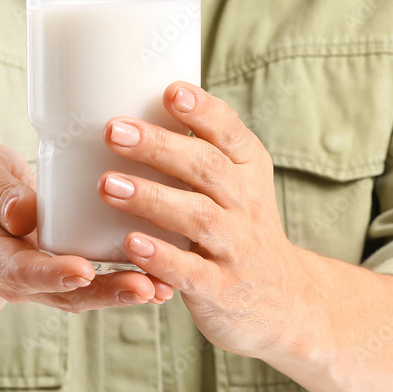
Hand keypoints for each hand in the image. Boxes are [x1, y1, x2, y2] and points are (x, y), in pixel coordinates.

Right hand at [0, 143, 174, 310]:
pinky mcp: (70, 272)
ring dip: (125, 292)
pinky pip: (100, 282)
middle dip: (104, 292)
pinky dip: (131, 279)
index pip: (16, 269)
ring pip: (86, 294)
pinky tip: (166, 278)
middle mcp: (18, 277)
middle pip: (61, 293)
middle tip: (142, 287)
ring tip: (163, 288)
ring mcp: (46, 281)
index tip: (82, 271)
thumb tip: (24, 214)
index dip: (49, 273)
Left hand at [98, 83, 302, 356]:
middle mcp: (246, 203)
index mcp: (248, 169)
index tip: (170, 91)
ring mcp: (236, 247)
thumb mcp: (237, 185)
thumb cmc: (239, 228)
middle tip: (114, 131)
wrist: (283, 299)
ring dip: (151, 198)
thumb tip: (133, 109)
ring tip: (109, 185)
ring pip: (197, 216)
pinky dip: (161, 256)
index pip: (230, 132)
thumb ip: (199, 153)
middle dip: (159, 147)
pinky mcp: (221, 287)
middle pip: (206, 168)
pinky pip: (191, 270)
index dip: (203, 111)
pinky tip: (130, 244)